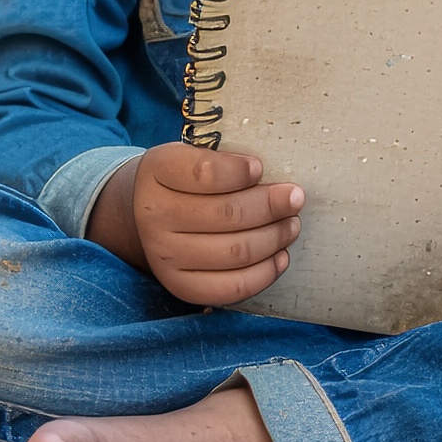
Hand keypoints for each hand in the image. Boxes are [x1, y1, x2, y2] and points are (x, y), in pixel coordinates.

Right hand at [86, 142, 303, 306]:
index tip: (260, 168)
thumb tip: (270, 177)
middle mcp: (154, 216)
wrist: (146, 213)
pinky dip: (264, 273)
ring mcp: (164, 255)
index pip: (203, 173)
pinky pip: (231, 287)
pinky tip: (280, 256)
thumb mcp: (192, 154)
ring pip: (234, 252)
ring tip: (291, 225)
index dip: (238, 171)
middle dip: (271, 206)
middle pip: (226, 214)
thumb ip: (225, 159)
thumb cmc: (183, 179)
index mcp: (158, 171)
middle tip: (295, 198)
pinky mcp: (181, 286)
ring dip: (273, 238)